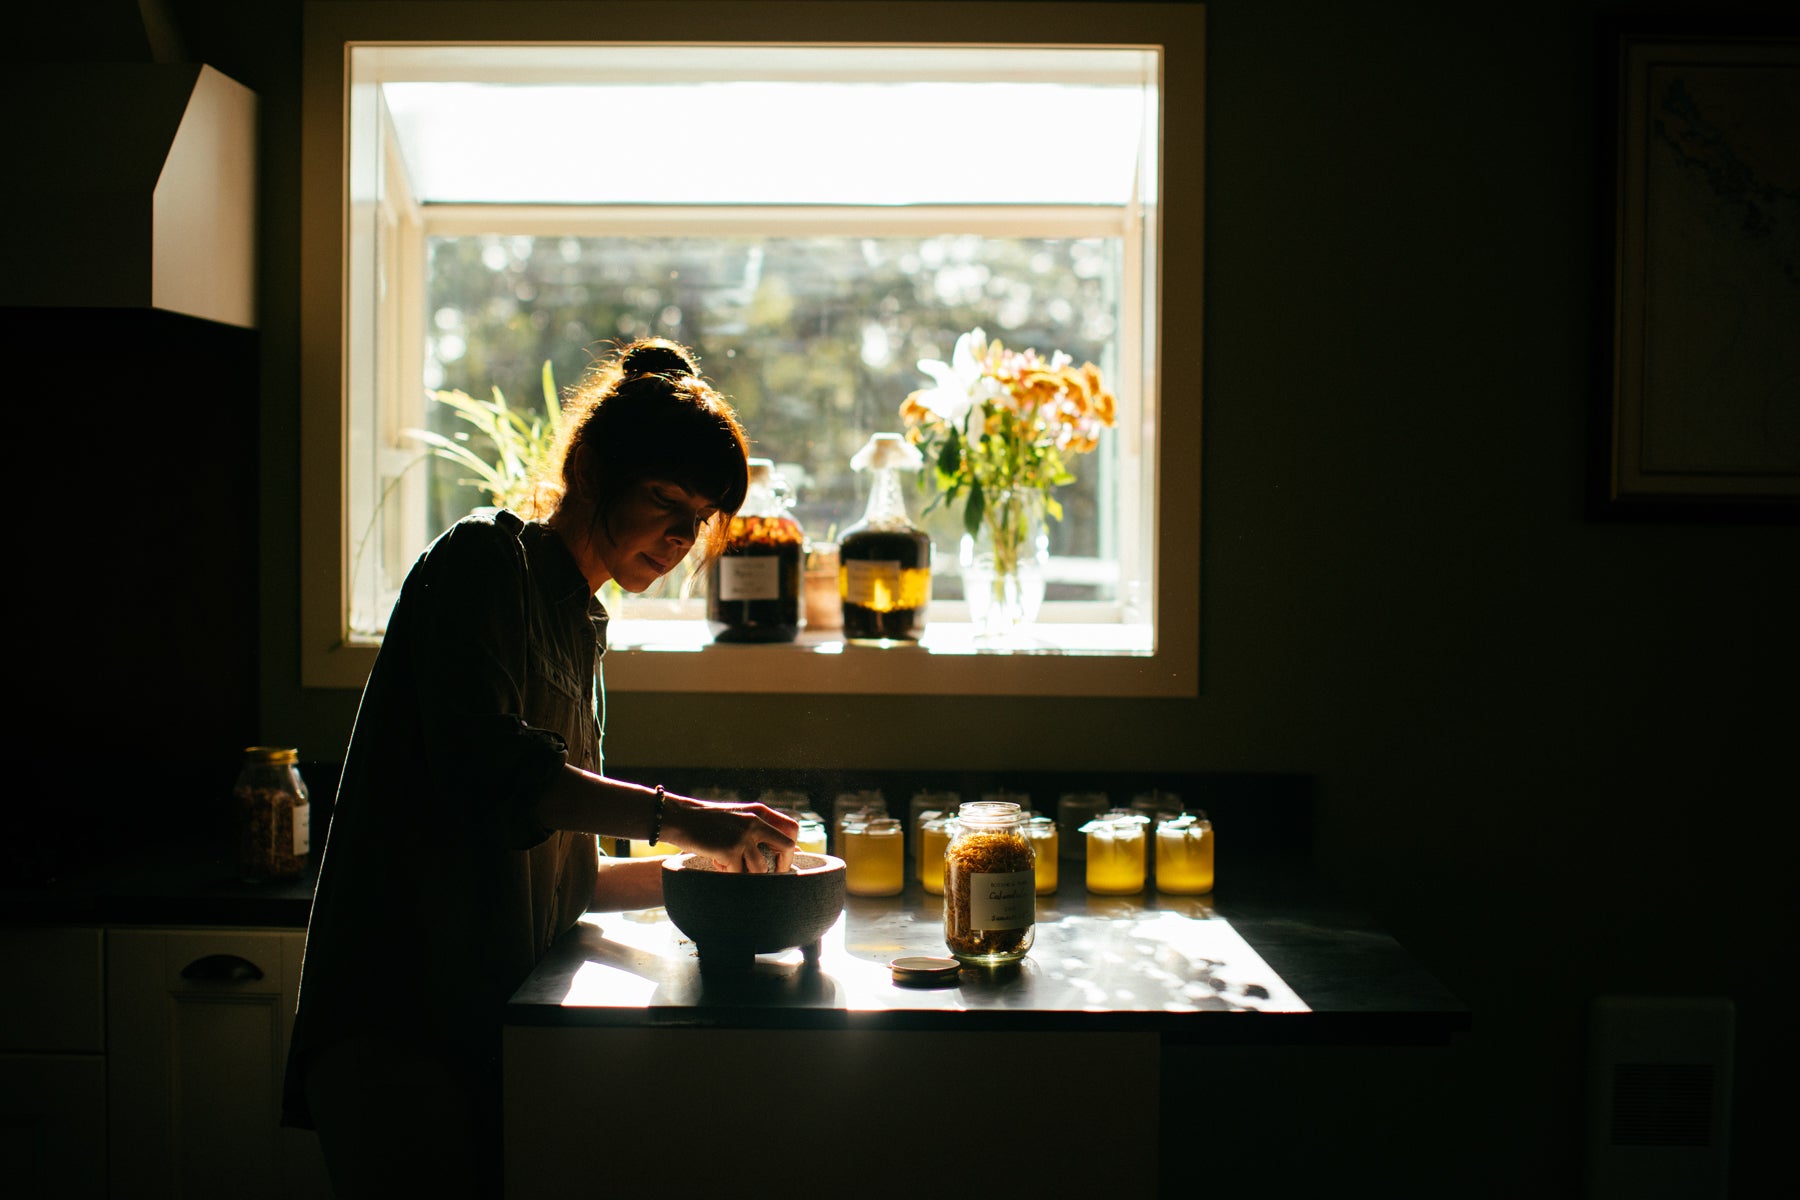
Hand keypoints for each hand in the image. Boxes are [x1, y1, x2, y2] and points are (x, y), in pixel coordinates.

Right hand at [660, 794, 798, 872]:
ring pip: (761, 868)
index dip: (791, 848)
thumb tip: (784, 851)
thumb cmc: (706, 821)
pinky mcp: (730, 850)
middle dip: (781, 866)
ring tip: (729, 865)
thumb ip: (756, 829)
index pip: (791, 828)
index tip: (781, 861)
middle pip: (786, 847)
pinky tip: (715, 863)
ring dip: (747, 874)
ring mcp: (743, 836)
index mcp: (759, 812)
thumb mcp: (736, 817)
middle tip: (770, 877)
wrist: (679, 817)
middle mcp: (755, 821)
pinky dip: (728, 874)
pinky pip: (738, 874)